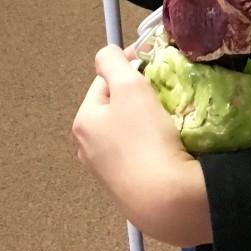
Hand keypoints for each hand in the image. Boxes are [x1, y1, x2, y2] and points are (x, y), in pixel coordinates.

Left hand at [73, 45, 210, 247]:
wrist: (164, 197)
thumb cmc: (144, 138)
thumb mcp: (128, 87)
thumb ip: (113, 61)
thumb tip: (109, 53)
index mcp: (83, 120)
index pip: (105, 78)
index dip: (129, 65)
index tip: (155, 61)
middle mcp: (86, 146)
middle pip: (116, 104)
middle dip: (138, 93)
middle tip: (163, 90)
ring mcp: (105, 169)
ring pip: (128, 128)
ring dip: (146, 117)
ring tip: (167, 116)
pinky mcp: (126, 185)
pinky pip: (138, 150)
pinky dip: (151, 141)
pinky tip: (167, 142)